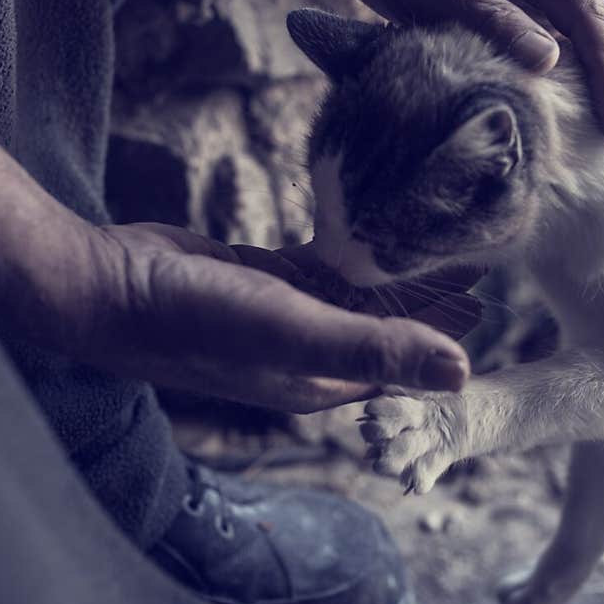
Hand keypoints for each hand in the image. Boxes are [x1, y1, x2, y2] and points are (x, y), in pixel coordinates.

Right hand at [77, 224, 480, 412]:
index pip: (404, 363)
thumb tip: (464, 374)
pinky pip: (315, 264)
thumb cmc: (197, 321)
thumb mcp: (296, 335)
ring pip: (353, 293)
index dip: (448, 337)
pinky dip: (347, 247)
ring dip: (394, 268)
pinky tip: (372, 222)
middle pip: (384, 326)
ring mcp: (279, 316)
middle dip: (431, 298)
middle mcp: (304, 355)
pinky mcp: (256, 279)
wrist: (108, 288)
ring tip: (439, 231)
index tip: (495, 301)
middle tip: (482, 251)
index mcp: (321, 382)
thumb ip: (377, 350)